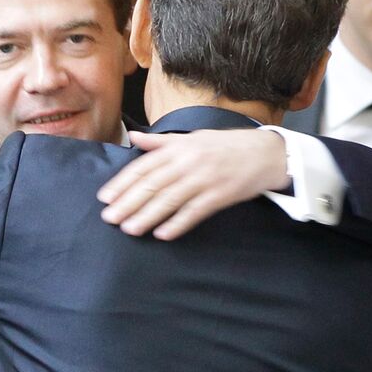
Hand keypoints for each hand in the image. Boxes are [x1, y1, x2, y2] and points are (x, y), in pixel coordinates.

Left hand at [97, 129, 289, 238]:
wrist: (265, 153)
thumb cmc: (226, 146)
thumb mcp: (192, 138)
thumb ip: (160, 143)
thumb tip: (133, 138)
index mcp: (179, 147)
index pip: (144, 166)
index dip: (122, 183)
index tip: (105, 198)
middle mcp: (189, 162)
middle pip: (152, 184)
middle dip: (128, 202)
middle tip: (110, 218)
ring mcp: (205, 179)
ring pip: (170, 199)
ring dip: (147, 216)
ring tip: (130, 229)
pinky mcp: (220, 195)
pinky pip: (194, 212)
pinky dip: (178, 223)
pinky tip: (162, 234)